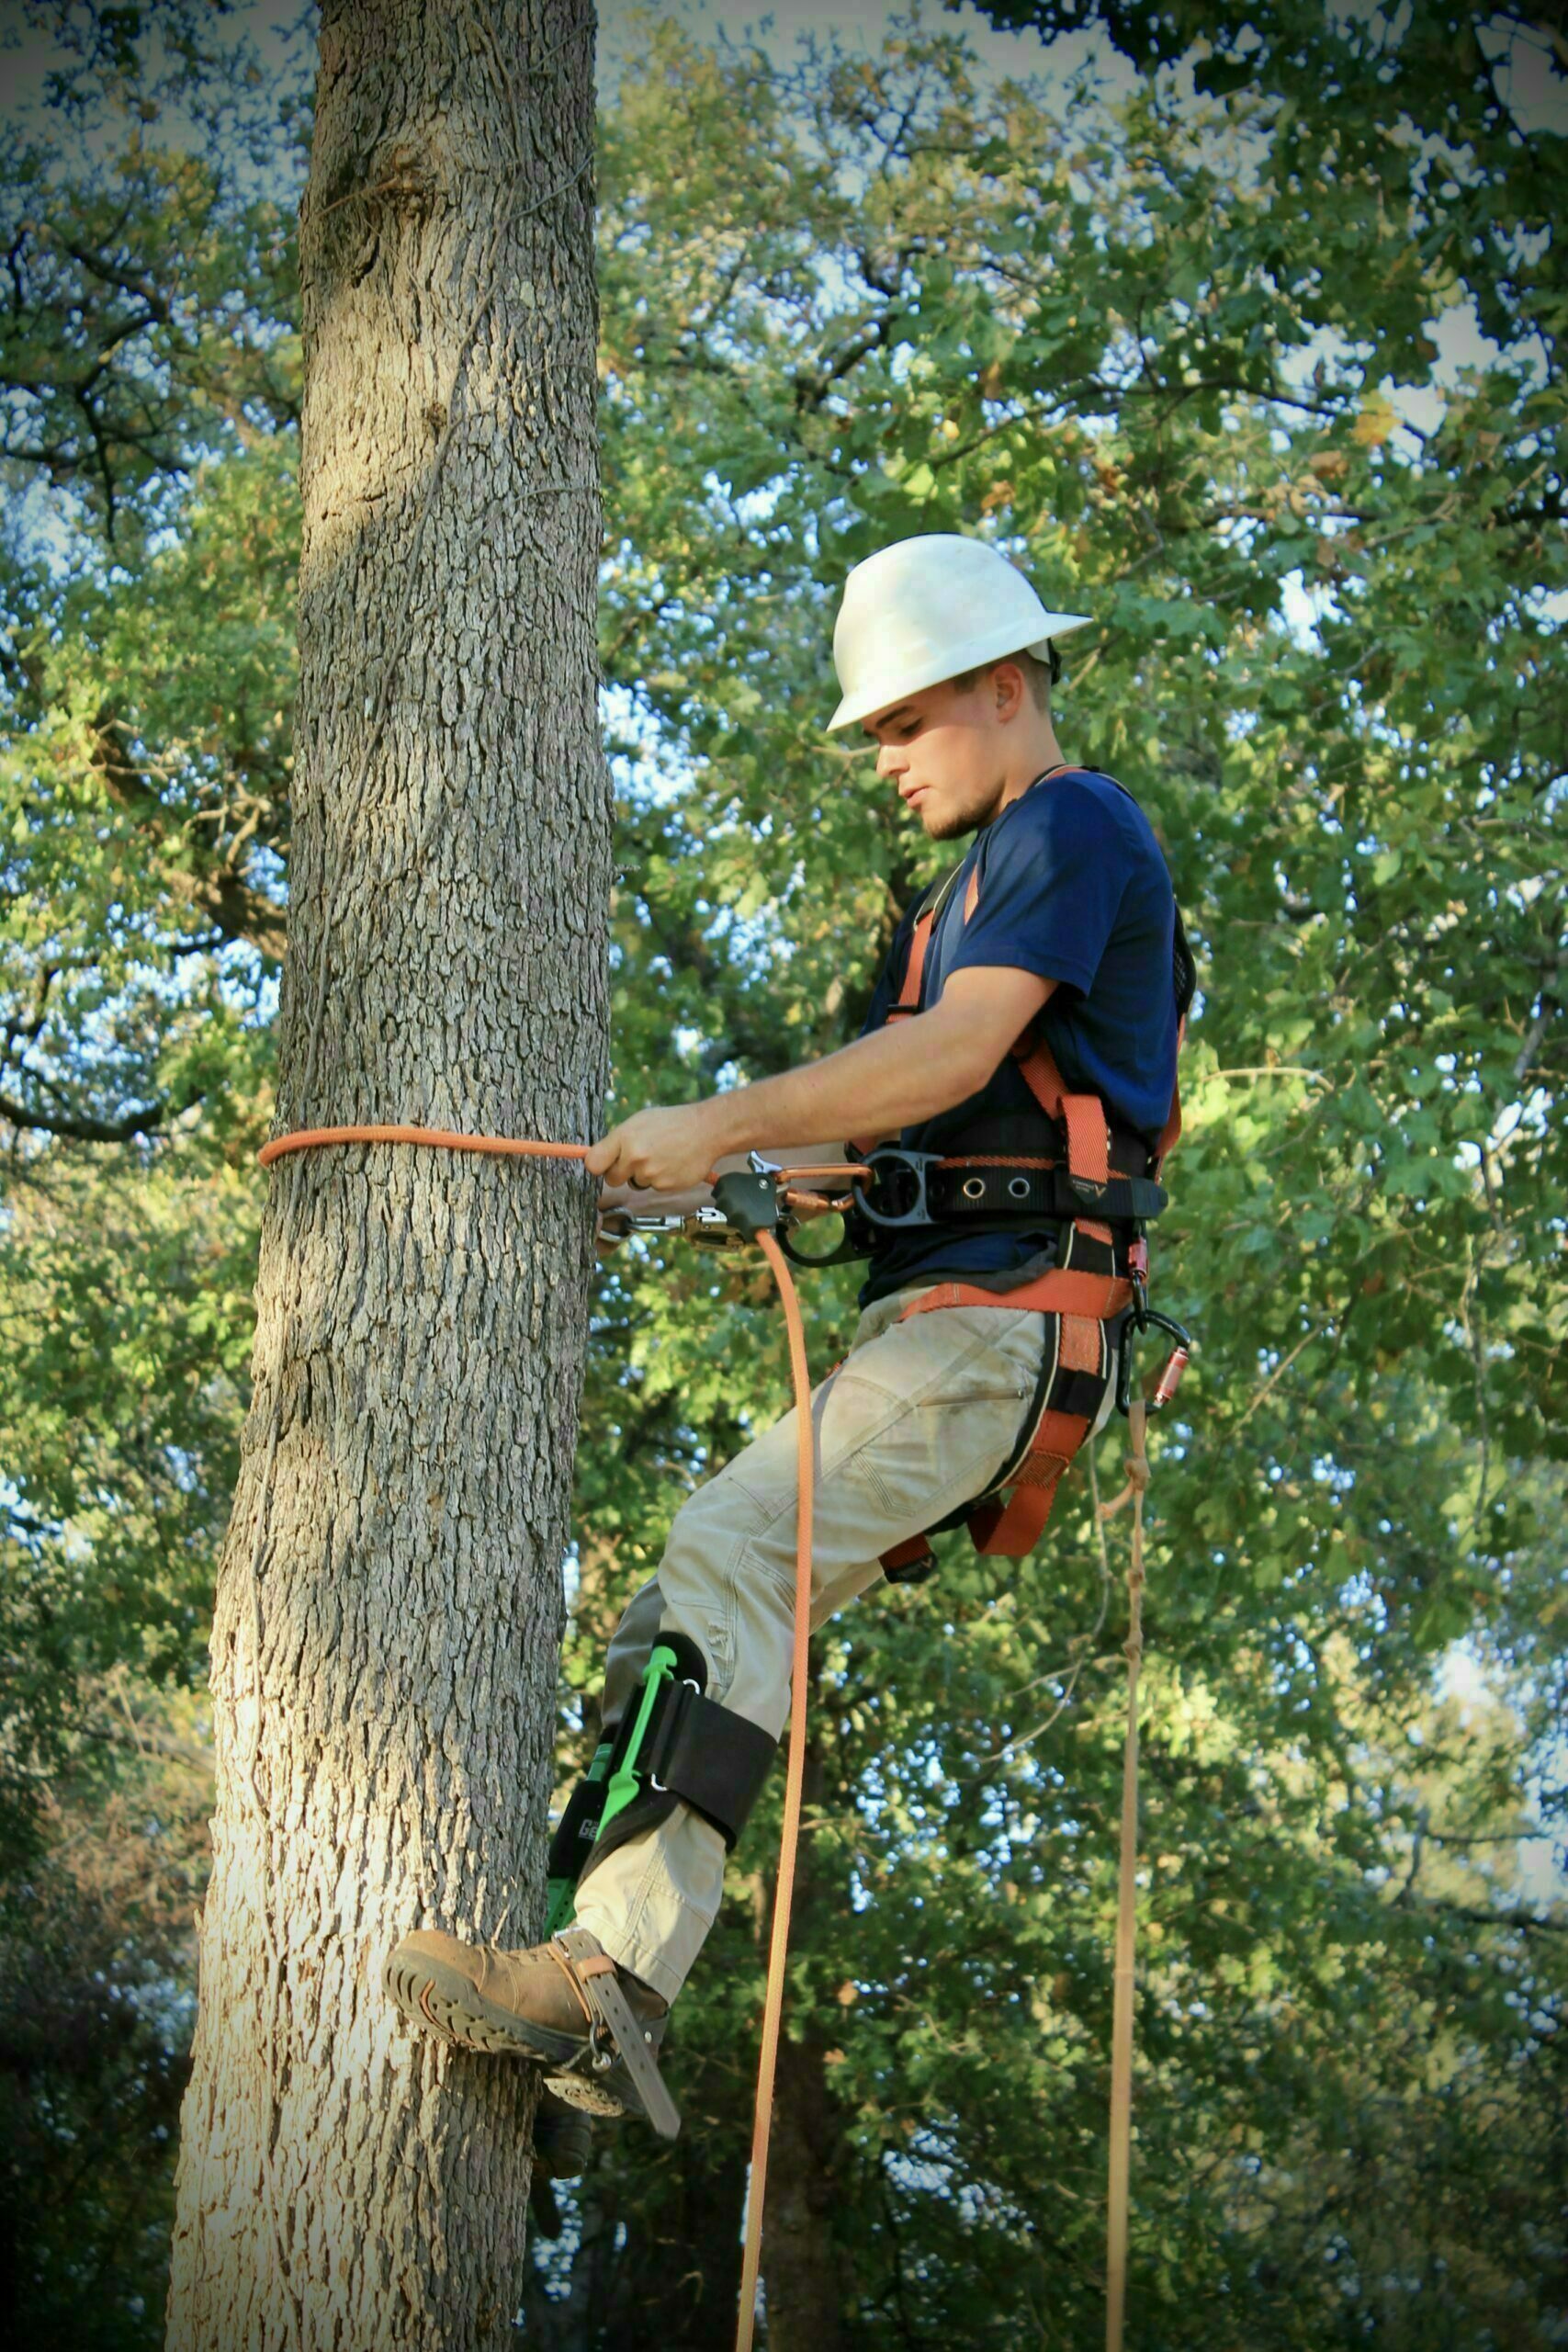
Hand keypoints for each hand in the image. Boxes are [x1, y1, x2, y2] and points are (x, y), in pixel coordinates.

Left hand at [584, 1101, 731, 1191]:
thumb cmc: (672, 1123)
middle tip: (639, 1158)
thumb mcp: (640, 1121)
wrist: (707, 1130)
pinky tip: (673, 1164)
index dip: (597, 1166)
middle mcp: (634, 1157)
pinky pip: (654, 1188)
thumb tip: (597, 1159)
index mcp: (625, 1137)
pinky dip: (661, 1179)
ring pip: (635, 1183)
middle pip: (612, 1179)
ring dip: (644, 1175)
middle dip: (621, 1172)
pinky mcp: (664, 1186)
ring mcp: (650, 1173)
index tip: (602, 1165)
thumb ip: (618, 1141)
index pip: (593, 1163)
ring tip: (662, 1156)